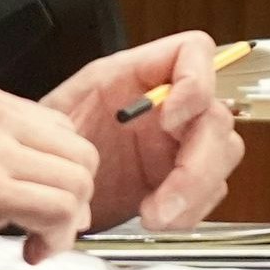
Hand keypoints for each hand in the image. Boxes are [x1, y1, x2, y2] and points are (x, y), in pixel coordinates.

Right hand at [0, 73, 99, 268]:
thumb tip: (16, 174)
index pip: (52, 123)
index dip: (58, 166)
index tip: (46, 194)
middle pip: (75, 147)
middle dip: (74, 190)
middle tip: (53, 222)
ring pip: (76, 177)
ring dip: (68, 217)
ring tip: (40, 239)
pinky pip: (57, 208)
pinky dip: (56, 236)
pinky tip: (32, 250)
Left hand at [40, 31, 245, 232]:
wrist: (47, 186)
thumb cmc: (46, 143)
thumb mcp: (53, 120)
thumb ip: (70, 123)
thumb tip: (94, 138)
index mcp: (138, 73)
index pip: (194, 51)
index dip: (195, 82)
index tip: (169, 120)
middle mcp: (169, 103)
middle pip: (217, 116)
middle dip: (197, 164)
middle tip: (163, 201)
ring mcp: (181, 140)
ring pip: (223, 154)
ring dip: (195, 192)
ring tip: (154, 215)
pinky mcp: (185, 177)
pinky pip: (210, 191)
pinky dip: (189, 211)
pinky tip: (158, 218)